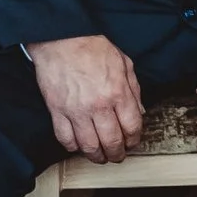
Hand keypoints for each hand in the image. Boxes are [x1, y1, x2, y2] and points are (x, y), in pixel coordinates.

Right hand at [31, 35, 143, 162]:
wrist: (62, 39)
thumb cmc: (93, 48)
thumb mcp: (124, 63)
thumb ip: (134, 89)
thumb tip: (139, 112)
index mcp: (118, 92)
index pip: (132, 127)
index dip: (134, 140)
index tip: (133, 142)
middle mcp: (98, 105)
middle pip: (112, 142)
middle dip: (118, 154)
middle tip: (118, 156)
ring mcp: (76, 111)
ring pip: (89, 146)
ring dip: (97, 156)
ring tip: (100, 157)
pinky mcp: (57, 111)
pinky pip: (65, 139)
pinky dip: (73, 147)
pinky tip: (79, 146)